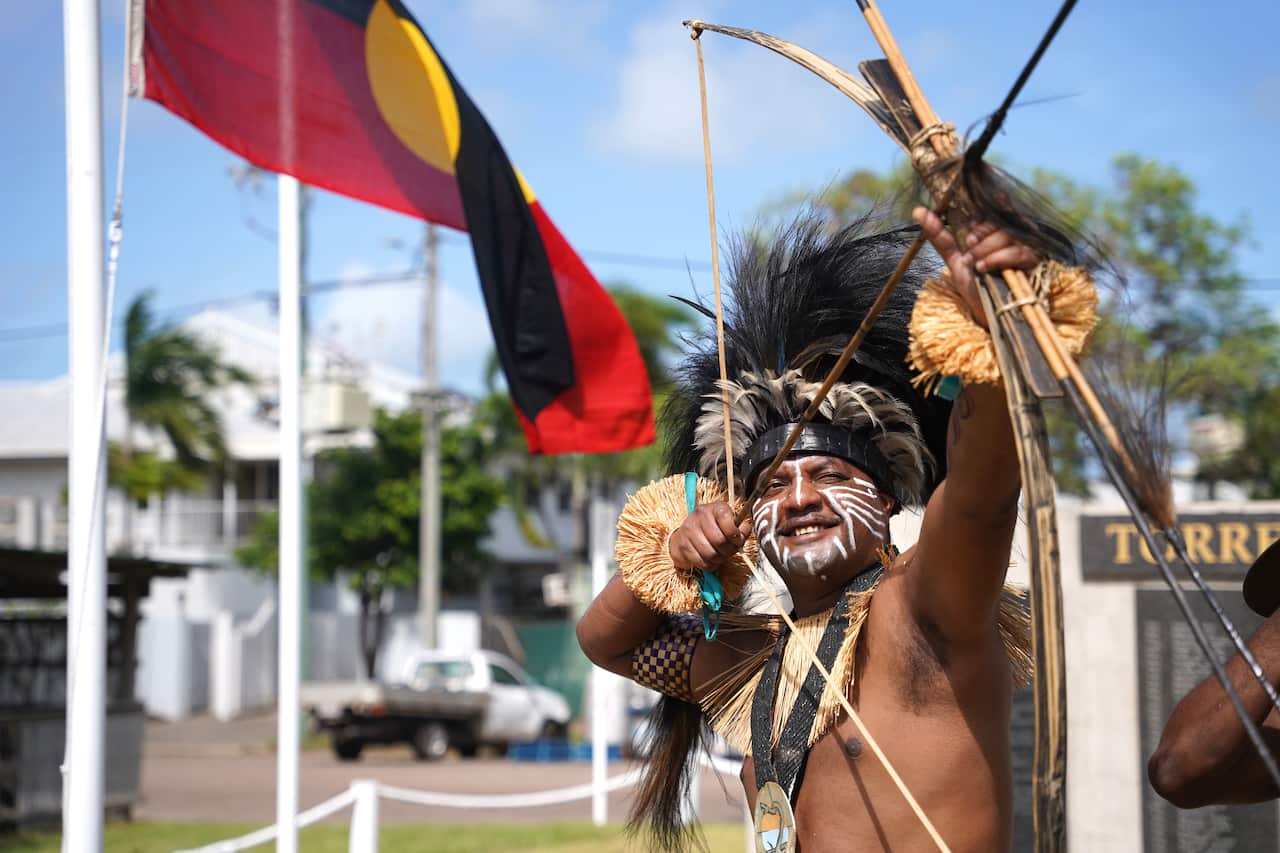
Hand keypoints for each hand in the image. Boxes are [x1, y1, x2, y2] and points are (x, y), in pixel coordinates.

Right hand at [668, 501, 752, 571]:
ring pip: (711, 554)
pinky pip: (703, 562)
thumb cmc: (713, 527)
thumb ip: (740, 527)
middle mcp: (700, 516)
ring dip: (720, 559)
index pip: (726, 520)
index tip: (738, 539)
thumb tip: (745, 529)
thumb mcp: (729, 522)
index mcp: (715, 508)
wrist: (686, 533)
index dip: (736, 534)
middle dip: (729, 550)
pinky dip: (711, 565)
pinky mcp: (683, 546)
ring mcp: (689, 530)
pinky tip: (712, 559)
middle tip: (730, 550)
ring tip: (721, 555)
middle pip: (720, 541)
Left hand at [912, 207, 1038, 326]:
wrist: (985, 311)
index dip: (988, 206)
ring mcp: (1025, 246)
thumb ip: (940, 235)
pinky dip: (996, 259)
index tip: (971, 216)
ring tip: (974, 264)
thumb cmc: (973, 283)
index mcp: (995, 229)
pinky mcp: (1033, 261)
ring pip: (1006, 235)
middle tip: (968, 247)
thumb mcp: (953, 258)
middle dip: (979, 234)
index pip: (996, 206)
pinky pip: (1016, 252)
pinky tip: (984, 268)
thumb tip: (918, 211)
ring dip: (985, 249)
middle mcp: (1013, 234)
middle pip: (999, 220)